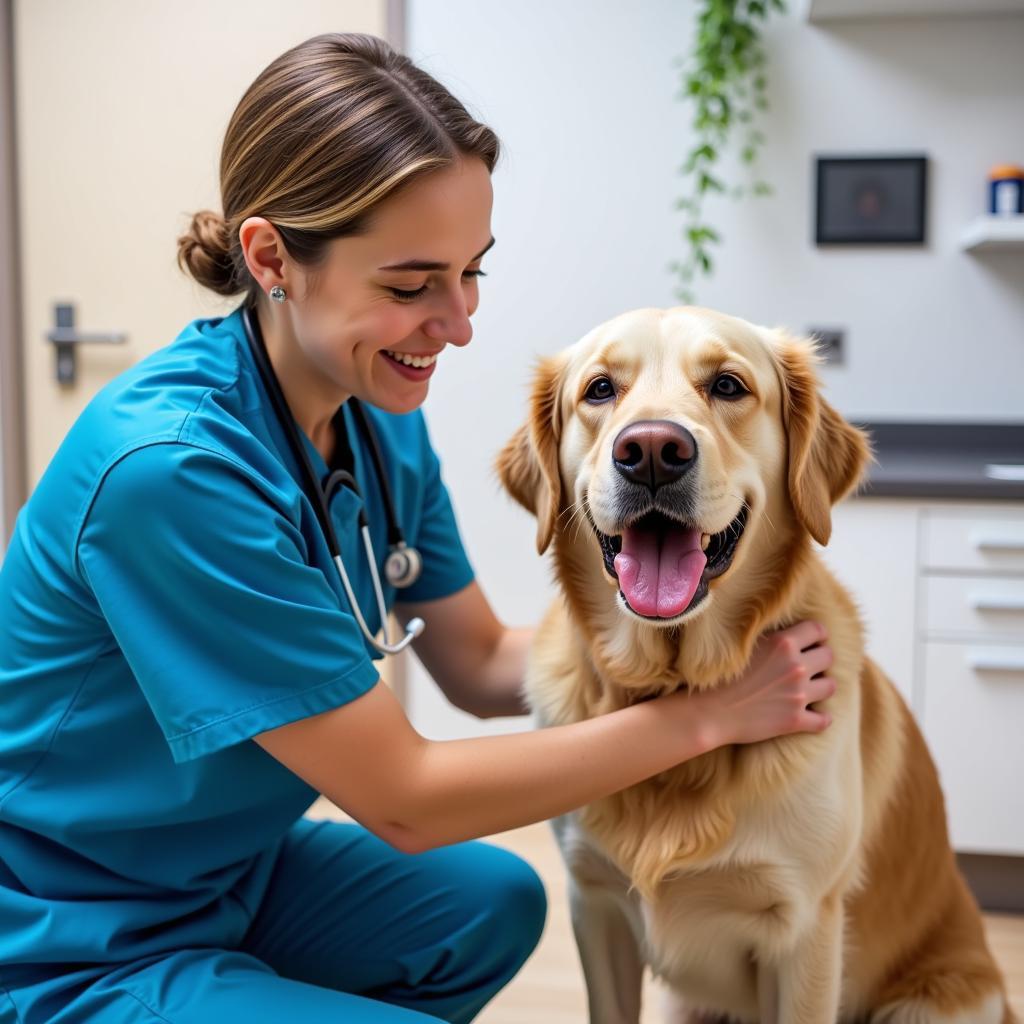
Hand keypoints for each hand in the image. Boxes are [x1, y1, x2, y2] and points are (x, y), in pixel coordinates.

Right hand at [686, 620, 836, 747]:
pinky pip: (824, 720)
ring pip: (830, 686)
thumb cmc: (719, 676)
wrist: (707, 713)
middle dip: (819, 659)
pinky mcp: (795, 721)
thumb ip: (769, 637)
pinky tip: (812, 714)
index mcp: (783, 643)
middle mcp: (795, 667)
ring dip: (821, 686)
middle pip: (828, 656)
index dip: (815, 635)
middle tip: (806, 665)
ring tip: (807, 688)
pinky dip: (820, 718)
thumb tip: (787, 631)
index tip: (808, 642)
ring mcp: (798, 695)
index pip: (817, 630)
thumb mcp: (744, 646)